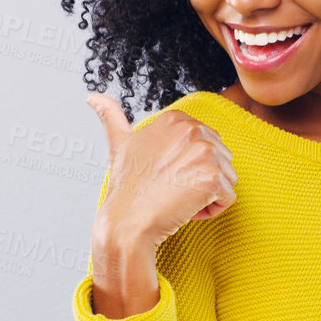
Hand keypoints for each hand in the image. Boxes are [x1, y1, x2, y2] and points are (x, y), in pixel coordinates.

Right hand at [85, 93, 238, 248]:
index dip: (187, 166)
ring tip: (178, 199)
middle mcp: (193, 129)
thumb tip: (92, 97)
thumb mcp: (119, 144)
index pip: (206, 144)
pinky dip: (211, 210)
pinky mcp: (214, 177)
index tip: (164, 176)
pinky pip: (229, 198)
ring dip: (207, 195)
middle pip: (220, 159)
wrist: (126, 223)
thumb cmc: (125, 188)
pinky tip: (186, 209)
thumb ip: (110, 116)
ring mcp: (205, 152)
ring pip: (227, 178)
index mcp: (176, 119)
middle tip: (170, 190)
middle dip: (200, 179)